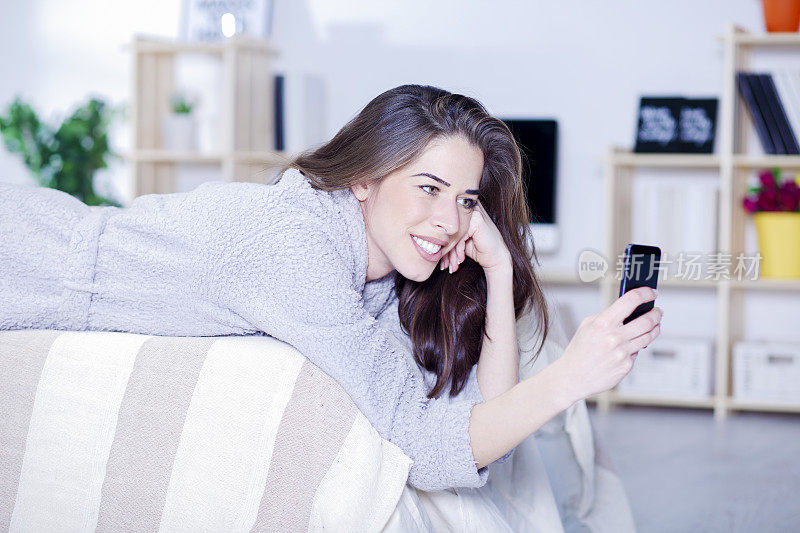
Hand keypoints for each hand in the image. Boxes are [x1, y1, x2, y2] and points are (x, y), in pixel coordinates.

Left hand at [439, 200, 510, 273]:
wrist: (495, 258)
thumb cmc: (477, 249)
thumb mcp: (459, 242)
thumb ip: (448, 237)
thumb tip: (428, 243)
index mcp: (462, 213)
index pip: (445, 227)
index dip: (441, 244)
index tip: (441, 260)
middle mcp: (467, 210)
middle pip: (448, 231)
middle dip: (445, 251)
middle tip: (444, 265)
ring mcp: (473, 213)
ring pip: (453, 235)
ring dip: (452, 254)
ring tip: (451, 266)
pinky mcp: (476, 220)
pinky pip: (460, 237)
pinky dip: (459, 250)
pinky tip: (461, 259)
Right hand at [552, 287, 661, 402]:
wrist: (573, 376)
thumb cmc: (580, 350)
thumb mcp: (587, 326)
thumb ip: (606, 315)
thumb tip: (628, 309)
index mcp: (603, 323)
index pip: (631, 300)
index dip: (645, 293)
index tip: (651, 292)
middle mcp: (614, 337)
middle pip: (647, 320)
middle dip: (656, 313)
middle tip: (657, 311)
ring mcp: (622, 353)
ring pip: (648, 336)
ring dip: (655, 328)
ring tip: (655, 325)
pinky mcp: (626, 366)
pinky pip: (637, 352)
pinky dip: (636, 347)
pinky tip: (631, 345)